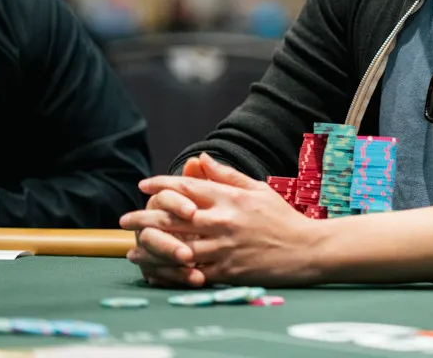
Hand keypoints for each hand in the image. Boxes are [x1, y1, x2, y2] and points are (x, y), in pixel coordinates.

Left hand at [121, 153, 324, 286]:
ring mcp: (224, 248)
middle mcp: (223, 221)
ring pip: (176, 247)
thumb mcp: (258, 189)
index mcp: (230, 199)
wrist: (307, 249)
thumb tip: (201, 159)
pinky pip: (191, 272)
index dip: (161, 185)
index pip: (187, 188)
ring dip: (150, 249)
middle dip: (144, 218)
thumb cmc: (282, 218)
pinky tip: (156, 272)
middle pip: (173, 218)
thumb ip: (227, 175)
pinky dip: (170, 272)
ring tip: (133, 250)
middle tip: (125, 221)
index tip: (143, 186)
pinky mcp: (227, 271)